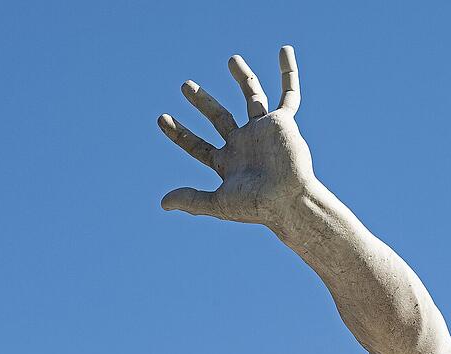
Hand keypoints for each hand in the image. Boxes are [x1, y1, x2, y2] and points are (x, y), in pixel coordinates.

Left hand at [158, 46, 313, 225]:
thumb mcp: (219, 203)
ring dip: (243, 78)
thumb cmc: (257, 206)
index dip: (179, 133)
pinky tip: (285, 51)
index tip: (161, 118)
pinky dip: (288, 72)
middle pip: (219, 117)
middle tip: (185, 86)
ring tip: (231, 59)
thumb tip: (164, 203)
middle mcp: (244, 143)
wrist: (288, 200)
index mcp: (227, 163)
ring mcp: (263, 130)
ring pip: (252, 97)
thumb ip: (192, 200)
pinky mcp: (282, 122)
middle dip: (202, 102)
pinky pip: (289, 94)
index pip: (197, 145)